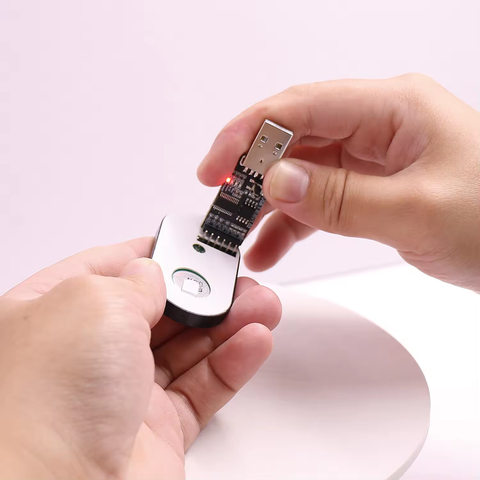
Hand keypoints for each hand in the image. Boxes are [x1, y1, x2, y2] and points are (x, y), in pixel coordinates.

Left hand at [0, 238, 280, 478]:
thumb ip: (135, 280)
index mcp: (53, 312)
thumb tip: (155, 272)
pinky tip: (253, 340)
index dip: (156, 252)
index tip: (193, 242)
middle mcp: (85, 353)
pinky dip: (232, 363)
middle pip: (159, 309)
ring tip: (260, 304)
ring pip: (188, 348)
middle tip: (237, 277)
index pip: (113, 268)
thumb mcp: (96, 303)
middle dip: (203, 291)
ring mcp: (121, 393)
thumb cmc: (43, 403)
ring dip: (228, 324)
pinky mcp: (156, 430)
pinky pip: (203, 387)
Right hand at [198, 74, 479, 290]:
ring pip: (302, 173)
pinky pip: (319, 201)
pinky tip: (270, 247)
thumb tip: (276, 183)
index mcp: (392, 109)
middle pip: (294, 139)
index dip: (248, 134)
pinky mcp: (371, 190)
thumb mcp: (417, 209)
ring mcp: (372, 160)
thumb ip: (340, 198)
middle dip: (251, 173)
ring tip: (239, 234)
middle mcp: (377, 127)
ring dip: (267, 204)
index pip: (300, 106)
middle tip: (221, 205)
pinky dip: (291, 225)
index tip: (214, 168)